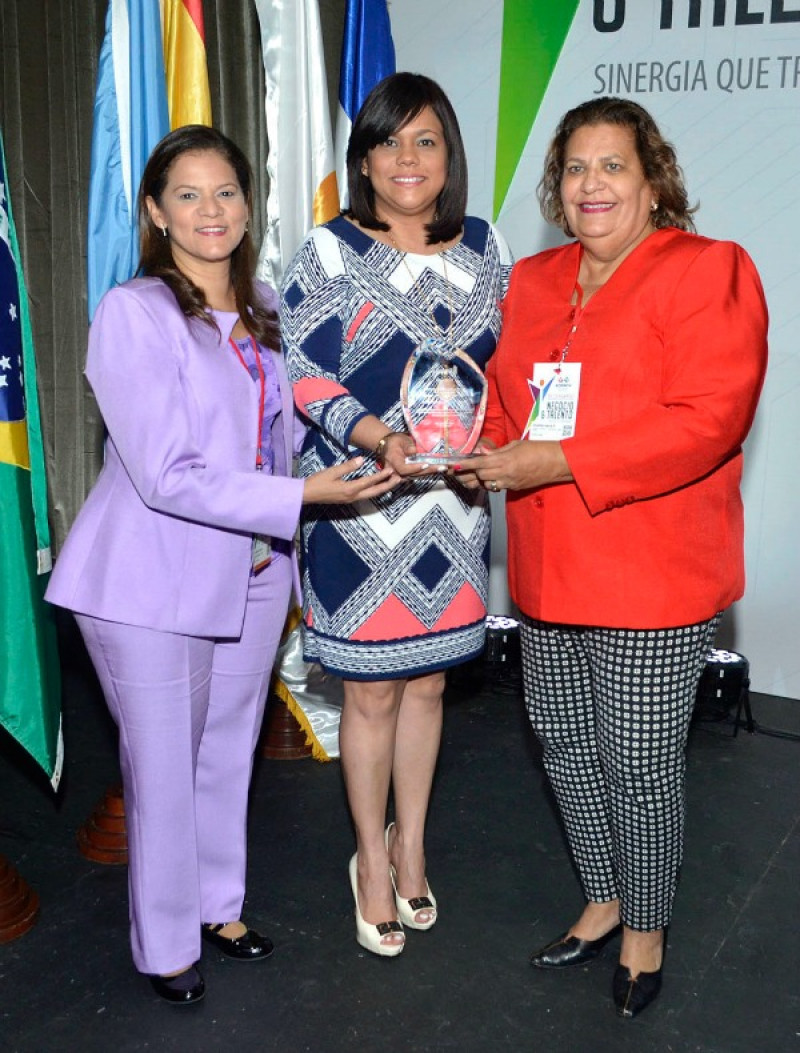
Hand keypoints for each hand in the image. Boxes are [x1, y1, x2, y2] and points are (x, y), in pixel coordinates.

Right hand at [302, 457, 397, 504]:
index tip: (392, 470)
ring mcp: (352, 499)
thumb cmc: (318, 482)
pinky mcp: (349, 499)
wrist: (306, 495)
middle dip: (388, 485)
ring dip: (383, 488)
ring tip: (393, 481)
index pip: (370, 482)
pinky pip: (366, 495)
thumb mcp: (332, 471)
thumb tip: (361, 459)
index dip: (382, 476)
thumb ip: (347, 466)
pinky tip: (379, 485)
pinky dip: (375, 489)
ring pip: (372, 494)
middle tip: (400, 478)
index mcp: (350, 489)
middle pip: (375, 492)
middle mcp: (353, 496)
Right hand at [378, 432, 439, 477]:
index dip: (414, 468)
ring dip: (430, 473)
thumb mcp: (400, 440)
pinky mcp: (406, 475)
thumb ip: (407, 446)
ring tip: (443, 468)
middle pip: (413, 474)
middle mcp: (395, 471)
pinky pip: (417, 475)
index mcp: (393, 461)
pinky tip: (438, 469)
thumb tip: (414, 451)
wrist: (388, 446)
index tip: (425, 464)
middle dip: (428, 471)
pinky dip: (428, 472)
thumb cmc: (395, 441)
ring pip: (416, 476)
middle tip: (442, 467)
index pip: (403, 468)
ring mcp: (401, 474)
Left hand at [455, 440, 571, 492]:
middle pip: (480, 476)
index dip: (466, 465)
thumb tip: (483, 453)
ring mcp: (510, 483)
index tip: (455, 466)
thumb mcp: (516, 445)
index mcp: (505, 461)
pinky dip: (490, 482)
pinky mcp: (514, 488)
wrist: (556, 463)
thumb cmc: (538, 450)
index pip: (479, 464)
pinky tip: (487, 478)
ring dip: (478, 479)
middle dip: (470, 472)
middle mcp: (506, 474)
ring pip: (486, 484)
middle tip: (460, 469)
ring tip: (469, 476)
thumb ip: (497, 451)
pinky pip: (497, 486)